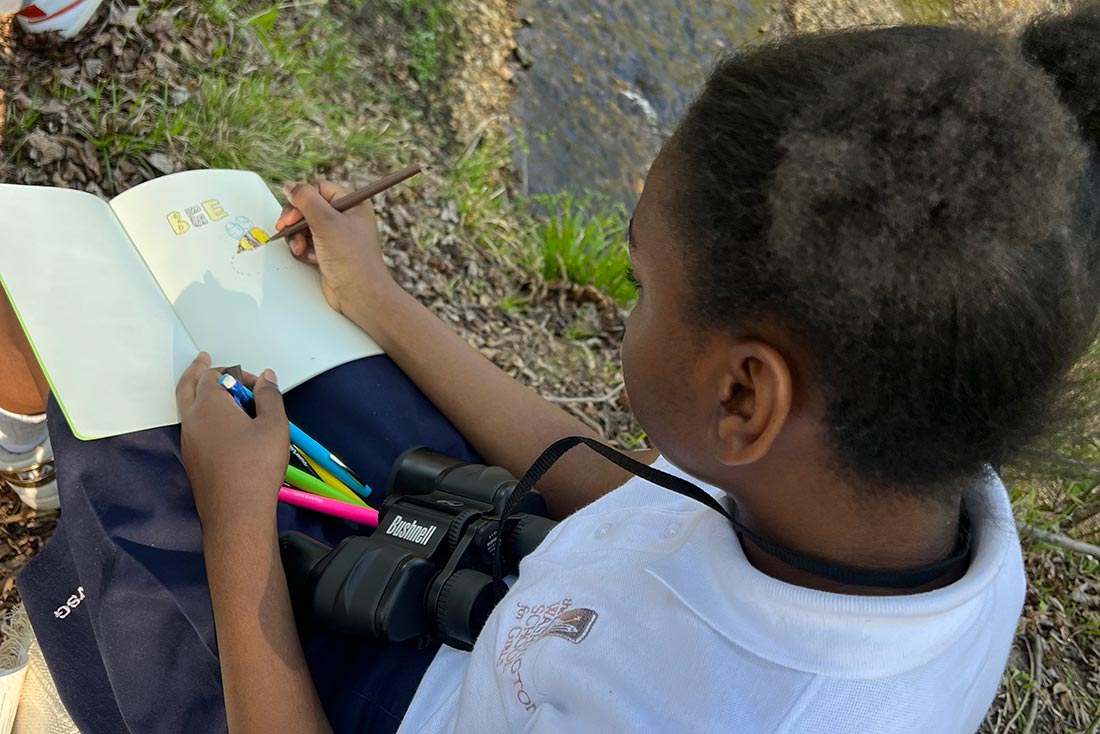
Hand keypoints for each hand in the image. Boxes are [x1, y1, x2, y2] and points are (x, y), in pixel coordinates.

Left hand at [176, 353, 288, 537]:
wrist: (236, 511)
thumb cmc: (257, 465)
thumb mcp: (274, 425)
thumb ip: (269, 396)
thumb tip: (266, 376)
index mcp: (209, 406)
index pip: (212, 375)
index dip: (234, 373)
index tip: (256, 384)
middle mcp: (192, 420)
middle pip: (187, 386)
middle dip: (196, 370)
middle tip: (203, 358)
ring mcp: (188, 441)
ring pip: (187, 408)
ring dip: (200, 394)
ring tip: (219, 394)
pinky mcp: (192, 460)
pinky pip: (193, 427)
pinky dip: (202, 415)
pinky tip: (220, 426)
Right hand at [275, 180, 392, 314]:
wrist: (360, 294)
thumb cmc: (351, 258)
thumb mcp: (326, 222)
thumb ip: (305, 200)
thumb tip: (290, 186)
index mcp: (352, 203)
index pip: (319, 188)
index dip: (302, 199)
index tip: (291, 214)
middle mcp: (346, 217)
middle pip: (308, 207)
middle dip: (296, 221)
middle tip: (286, 229)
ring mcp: (337, 235)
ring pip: (304, 226)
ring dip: (298, 238)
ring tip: (302, 250)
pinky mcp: (329, 252)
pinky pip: (307, 243)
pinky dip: (305, 250)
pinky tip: (312, 259)